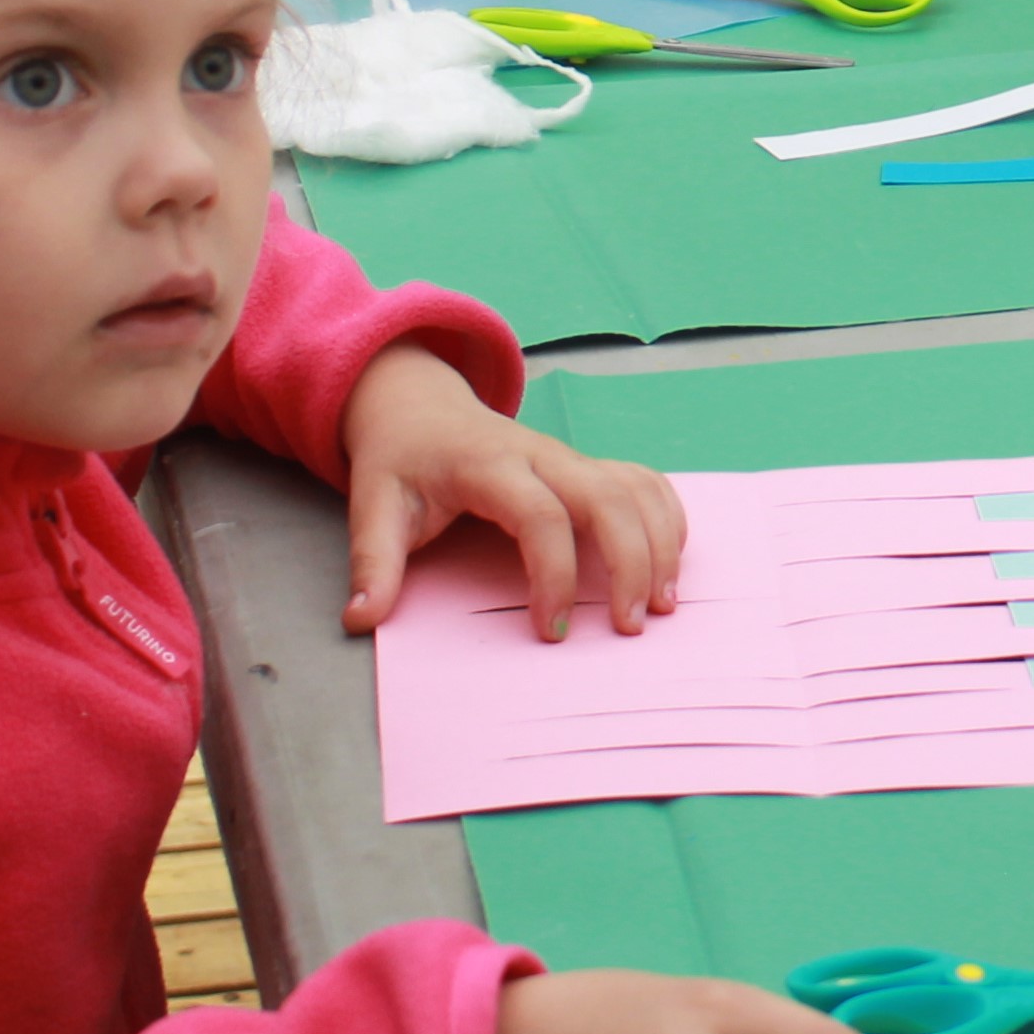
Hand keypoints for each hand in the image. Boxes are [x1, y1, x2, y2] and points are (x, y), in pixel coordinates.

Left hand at [339, 342, 687, 640]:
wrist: (418, 403)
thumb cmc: (400, 460)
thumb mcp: (374, 506)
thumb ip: (372, 563)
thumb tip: (361, 620)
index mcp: (490, 465)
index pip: (540, 516)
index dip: (554, 575)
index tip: (551, 630)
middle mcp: (543, 455)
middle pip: (609, 499)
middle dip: (631, 563)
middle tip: (632, 626)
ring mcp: (571, 457)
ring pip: (636, 489)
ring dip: (661, 544)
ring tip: (665, 605)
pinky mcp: (587, 464)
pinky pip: (644, 481)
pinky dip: (668, 517)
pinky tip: (672, 560)